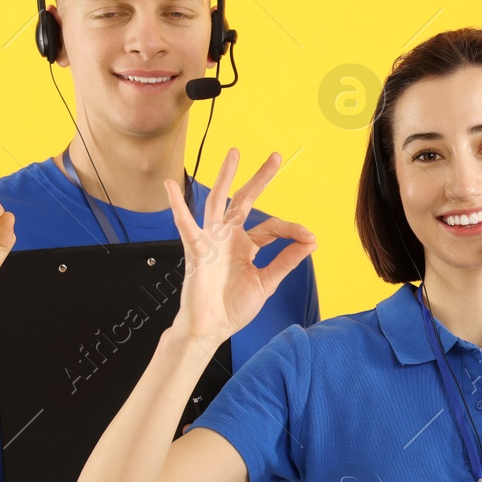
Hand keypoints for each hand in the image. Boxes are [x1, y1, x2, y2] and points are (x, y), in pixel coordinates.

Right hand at [167, 148, 316, 346]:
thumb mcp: (266, 282)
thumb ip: (286, 261)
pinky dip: (177, 206)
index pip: (272, 227)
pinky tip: (170, 187)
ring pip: (219, 202)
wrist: (210, 327)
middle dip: (260, 179)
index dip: (292, 230)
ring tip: (235, 153)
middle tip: (276, 156)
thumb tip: (311, 242)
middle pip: (245, 201)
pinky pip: (185, 225)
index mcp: (246, 245)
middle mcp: (229, 237)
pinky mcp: (196, 250)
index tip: (310, 239)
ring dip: (226, 177)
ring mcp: (212, 240)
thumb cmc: (232, 306)